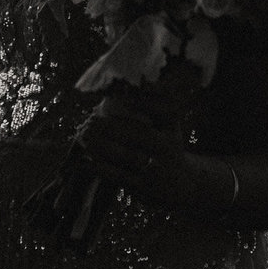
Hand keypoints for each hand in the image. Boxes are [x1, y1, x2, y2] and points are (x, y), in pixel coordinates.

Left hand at [75, 107, 198, 208]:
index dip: (128, 111)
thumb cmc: (171, 146)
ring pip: (124, 156)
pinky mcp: (141, 188)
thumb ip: (159, 102)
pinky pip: (118, 176)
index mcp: (168, 136)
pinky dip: (101, 168)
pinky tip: (86, 160)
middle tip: (90, 119)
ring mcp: (152, 173)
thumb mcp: (171, 125)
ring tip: (84, 135)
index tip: (108, 102)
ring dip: (101, 146)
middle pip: (133, 137)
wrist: (183, 185)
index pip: (148, 119)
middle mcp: (163, 155)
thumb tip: (144, 79)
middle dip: (109, 127)